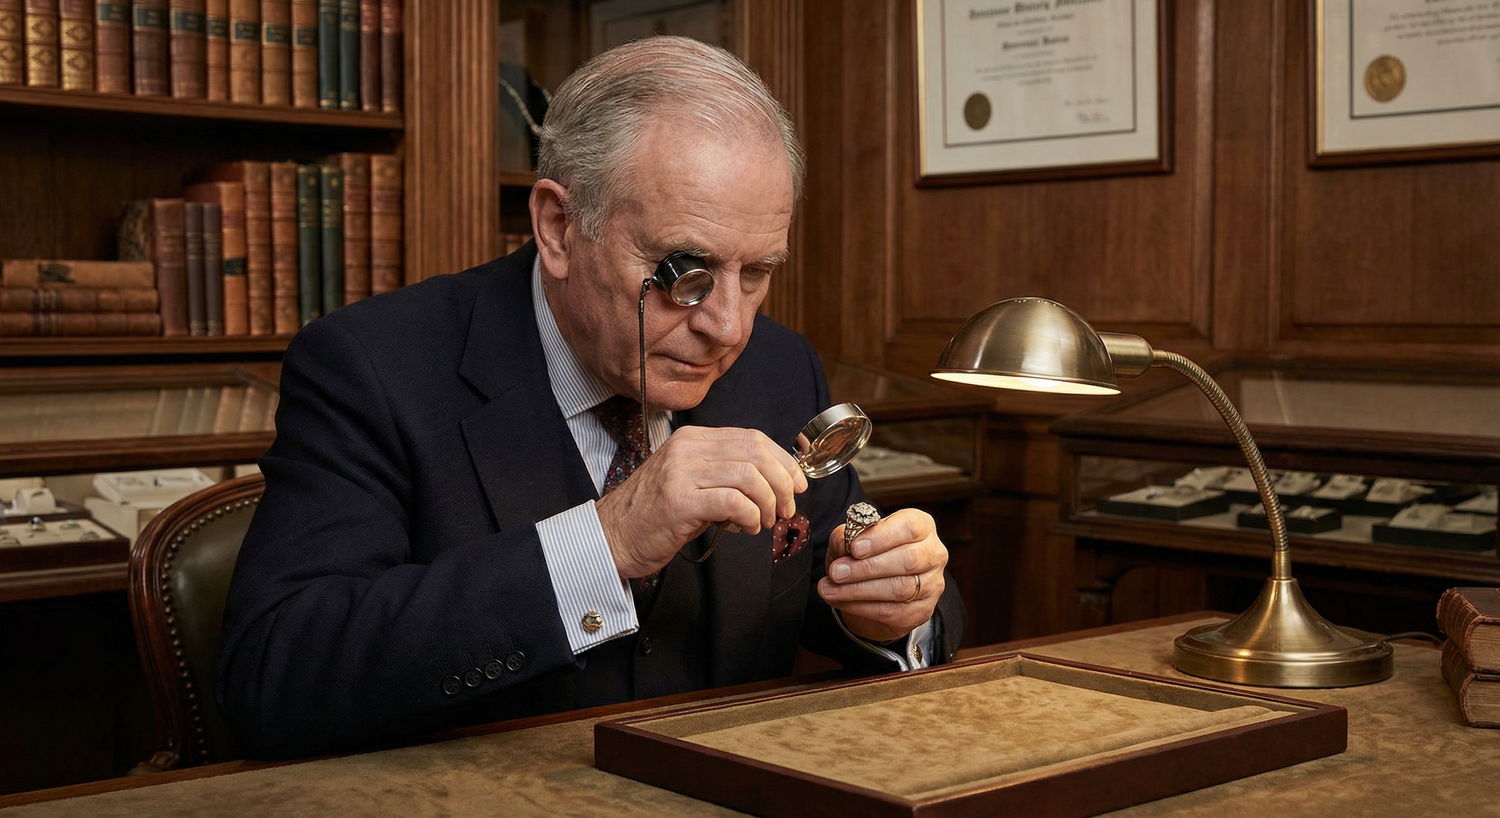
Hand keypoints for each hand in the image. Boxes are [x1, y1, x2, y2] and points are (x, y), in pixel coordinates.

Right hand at [596, 425, 807, 578]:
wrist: (611, 537)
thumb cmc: (655, 516)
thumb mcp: (693, 483)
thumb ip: (726, 475)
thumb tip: (775, 482)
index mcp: (693, 439)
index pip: (753, 438)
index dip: (783, 461)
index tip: (797, 484)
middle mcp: (687, 448)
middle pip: (756, 453)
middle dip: (782, 482)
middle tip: (785, 508)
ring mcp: (681, 472)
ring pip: (749, 476)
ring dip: (767, 503)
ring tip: (762, 522)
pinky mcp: (679, 501)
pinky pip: (732, 501)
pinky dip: (750, 516)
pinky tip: (745, 529)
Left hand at [817, 508, 946, 642]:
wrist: (876, 590)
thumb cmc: (867, 554)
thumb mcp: (853, 539)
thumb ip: (847, 536)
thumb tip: (844, 545)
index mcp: (921, 526)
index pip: (909, 527)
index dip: (881, 537)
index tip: (854, 548)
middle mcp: (933, 554)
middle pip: (907, 559)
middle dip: (867, 567)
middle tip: (836, 572)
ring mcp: (932, 584)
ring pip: (899, 588)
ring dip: (859, 589)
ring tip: (829, 588)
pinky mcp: (922, 611)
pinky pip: (891, 611)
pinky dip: (860, 607)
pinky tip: (839, 600)